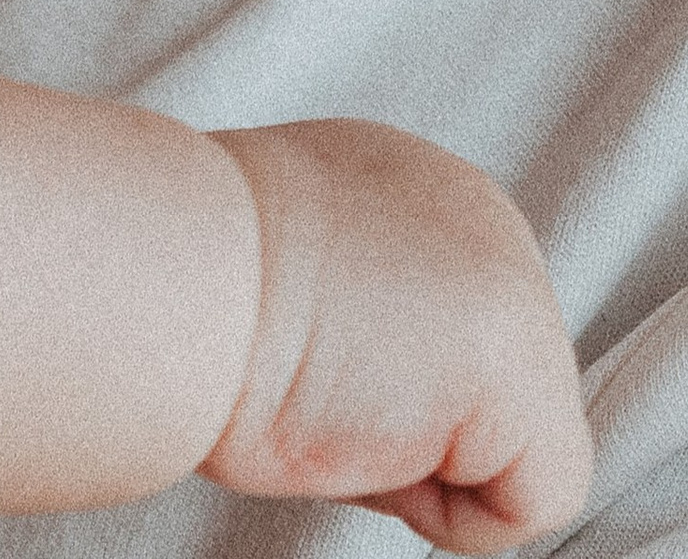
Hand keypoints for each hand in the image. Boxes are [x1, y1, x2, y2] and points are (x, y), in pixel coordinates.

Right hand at [204, 119, 593, 550]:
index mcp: (413, 182)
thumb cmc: (190, 279)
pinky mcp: (521, 368)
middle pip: (482, 396)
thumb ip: (356, 298)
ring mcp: (512, 285)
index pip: (436, 332)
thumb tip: (374, 394)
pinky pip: (522, 506)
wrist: (174, 271)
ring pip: (505, 455)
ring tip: (332, 397)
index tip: (296, 345)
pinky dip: (445, 513)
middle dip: (404, 418)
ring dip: (417, 462)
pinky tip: (368, 431)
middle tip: (312, 378)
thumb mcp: (286, 265)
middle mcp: (477, 218)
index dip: (369, 380)